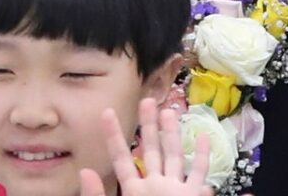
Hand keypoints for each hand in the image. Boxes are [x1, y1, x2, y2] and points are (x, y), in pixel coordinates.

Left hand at [78, 99, 211, 195]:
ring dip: (173, 135)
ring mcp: (174, 192)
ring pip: (174, 157)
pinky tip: (203, 139)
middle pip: (150, 150)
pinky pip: (198, 176)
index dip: (113, 136)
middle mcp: (154, 188)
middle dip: (149, 126)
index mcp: (133, 191)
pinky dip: (202, 158)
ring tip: (169, 111)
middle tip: (147, 100)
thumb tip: (84, 171)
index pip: (121, 158)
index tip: (106, 113)